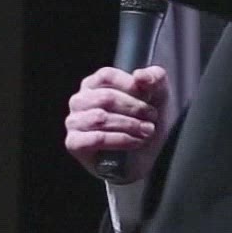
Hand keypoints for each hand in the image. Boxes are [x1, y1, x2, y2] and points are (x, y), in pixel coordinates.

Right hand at [64, 66, 169, 181]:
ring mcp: (74, 122)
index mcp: (93, 84)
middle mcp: (79, 100)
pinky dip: (120, 140)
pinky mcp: (74, 143)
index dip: (130, 86)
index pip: (107, 76)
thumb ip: (155, 78)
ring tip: (147, 131)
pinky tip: (135, 143)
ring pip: (100, 118)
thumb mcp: (158, 95)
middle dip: (135, 109)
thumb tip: (140, 75)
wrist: (145, 156)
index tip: (149, 98)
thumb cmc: (146, 121)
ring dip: (130, 125)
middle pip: (106, 97)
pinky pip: (96, 139)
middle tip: (152, 118)